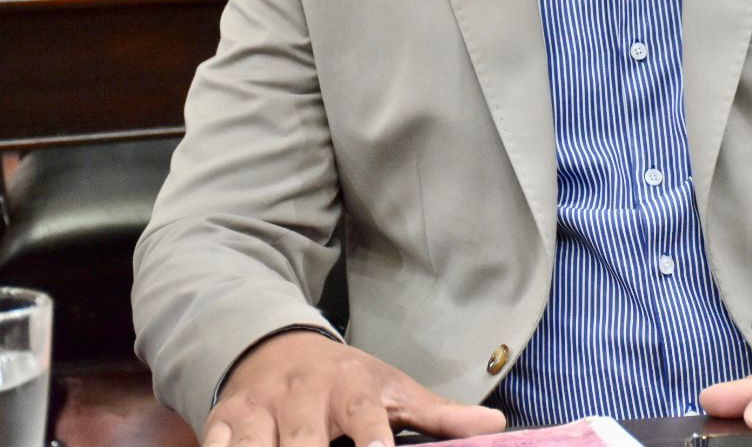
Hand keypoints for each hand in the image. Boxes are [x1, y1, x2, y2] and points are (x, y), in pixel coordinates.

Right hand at [202, 330, 505, 446]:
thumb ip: (440, 415)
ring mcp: (259, 410)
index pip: (364, 419)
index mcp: (349, 389)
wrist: (279, 348)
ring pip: (252, 446)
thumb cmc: (348, 381)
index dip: (372, 441)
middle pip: (300, 443)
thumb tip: (497, 425)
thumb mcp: (394, 390)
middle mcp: (302, 397)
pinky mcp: (222, 421)